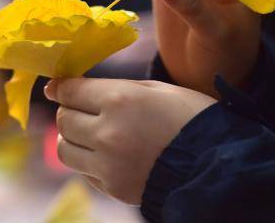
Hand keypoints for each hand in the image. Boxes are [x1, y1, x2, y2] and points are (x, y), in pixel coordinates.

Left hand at [45, 78, 215, 204]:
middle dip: (68, 111)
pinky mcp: (113, 187)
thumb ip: (116, 87)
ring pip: (64, 149)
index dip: (59, 88)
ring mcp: (108, 164)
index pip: (70, 91)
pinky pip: (84, 171)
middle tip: (80, 108)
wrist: (218, 164)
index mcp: (120, 99)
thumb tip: (80, 88)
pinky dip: (88, 160)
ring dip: (72, 137)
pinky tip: (108, 154)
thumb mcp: (157, 89)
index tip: (56, 87)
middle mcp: (107, 132)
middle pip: (63, 120)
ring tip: (89, 133)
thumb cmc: (191, 117)